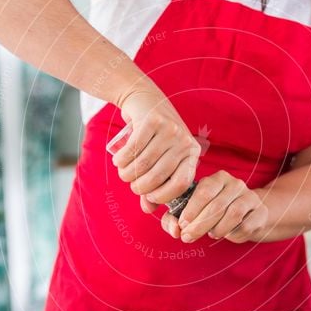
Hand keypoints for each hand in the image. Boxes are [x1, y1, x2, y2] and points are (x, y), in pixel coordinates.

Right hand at [112, 86, 200, 203]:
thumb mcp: (160, 160)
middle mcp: (184, 141)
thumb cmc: (154, 137)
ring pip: (143, 163)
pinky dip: (122, 159)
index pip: (182, 184)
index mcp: (192, 154)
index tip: (149, 197)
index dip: (163, 196)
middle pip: (159, 175)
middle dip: (139, 186)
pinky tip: (118, 161)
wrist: (145, 100)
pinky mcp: (152, 120)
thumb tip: (148, 209)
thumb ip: (155, 185)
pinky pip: (133, 148)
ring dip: (127, 173)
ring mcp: (169, 129)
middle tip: (131, 183)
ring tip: (123, 172)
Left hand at [159, 170, 268, 243]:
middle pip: (217, 205)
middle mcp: (235, 184)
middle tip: (188, 237)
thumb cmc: (212, 211)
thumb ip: (175, 219)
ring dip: (217, 229)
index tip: (182, 224)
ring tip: (211, 234)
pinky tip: (227, 234)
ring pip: (233, 214)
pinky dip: (233, 234)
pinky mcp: (260, 212)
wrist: (247, 214)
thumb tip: (175, 230)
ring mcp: (250, 197)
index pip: (204, 191)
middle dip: (199, 224)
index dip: (192, 209)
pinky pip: (246, 226)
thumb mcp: (192, 211)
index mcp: (218, 178)